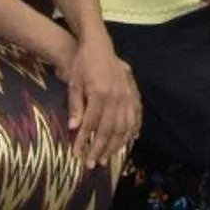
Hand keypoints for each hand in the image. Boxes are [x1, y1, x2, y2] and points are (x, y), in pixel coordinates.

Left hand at [62, 35, 140, 166]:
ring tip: (106, 158)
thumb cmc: (83, 65)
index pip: (91, 123)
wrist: (99, 45)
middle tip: (92, 164)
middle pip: (108, 129)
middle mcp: (116, 96)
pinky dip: (132, 131)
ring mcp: (127, 95)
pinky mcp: (134, 93)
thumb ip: (75, 106)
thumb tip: (73, 128)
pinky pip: (136, 116)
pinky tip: (129, 141)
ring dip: (115, 145)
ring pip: (124, 126)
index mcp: (99, 93)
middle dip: (99, 149)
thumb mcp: (74, 83)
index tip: (76, 154)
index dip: (83, 141)